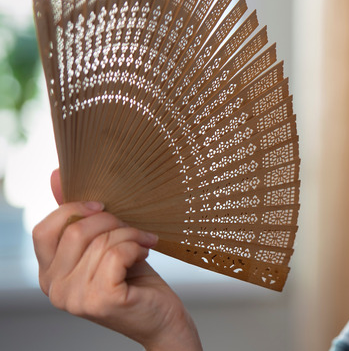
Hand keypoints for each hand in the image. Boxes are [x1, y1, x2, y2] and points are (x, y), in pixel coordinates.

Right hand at [33, 169, 201, 350]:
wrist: (162, 317)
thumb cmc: (135, 279)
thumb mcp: (103, 244)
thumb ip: (79, 215)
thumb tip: (56, 174)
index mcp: (49, 274)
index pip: (44, 229)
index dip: (74, 209)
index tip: (104, 205)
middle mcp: (54, 289)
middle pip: (77, 231)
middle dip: (113, 221)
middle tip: (134, 228)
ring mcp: (75, 298)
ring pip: (102, 241)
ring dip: (131, 235)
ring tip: (143, 244)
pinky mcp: (101, 300)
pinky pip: (117, 254)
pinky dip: (136, 248)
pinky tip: (144, 254)